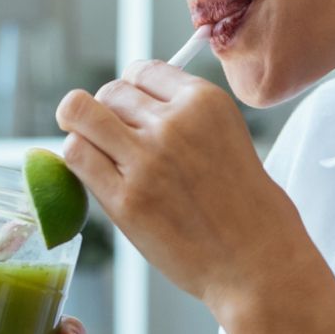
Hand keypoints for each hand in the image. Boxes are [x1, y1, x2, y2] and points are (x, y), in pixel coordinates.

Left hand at [55, 61, 310, 316]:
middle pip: (110, 92)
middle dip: (108, 112)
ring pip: (80, 114)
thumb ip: (187, 117)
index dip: (133, 90)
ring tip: (96, 151)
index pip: (143, 69)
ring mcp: (147, 161)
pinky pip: (76, 156)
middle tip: (117, 141)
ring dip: (82, 130)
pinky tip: (94, 174)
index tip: (134, 111)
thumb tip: (133, 103)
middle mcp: (174, 123)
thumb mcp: (230, 138)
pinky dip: (78, 160)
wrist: (258, 263)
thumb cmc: (249, 209)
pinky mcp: (125, 200)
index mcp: (205, 102)